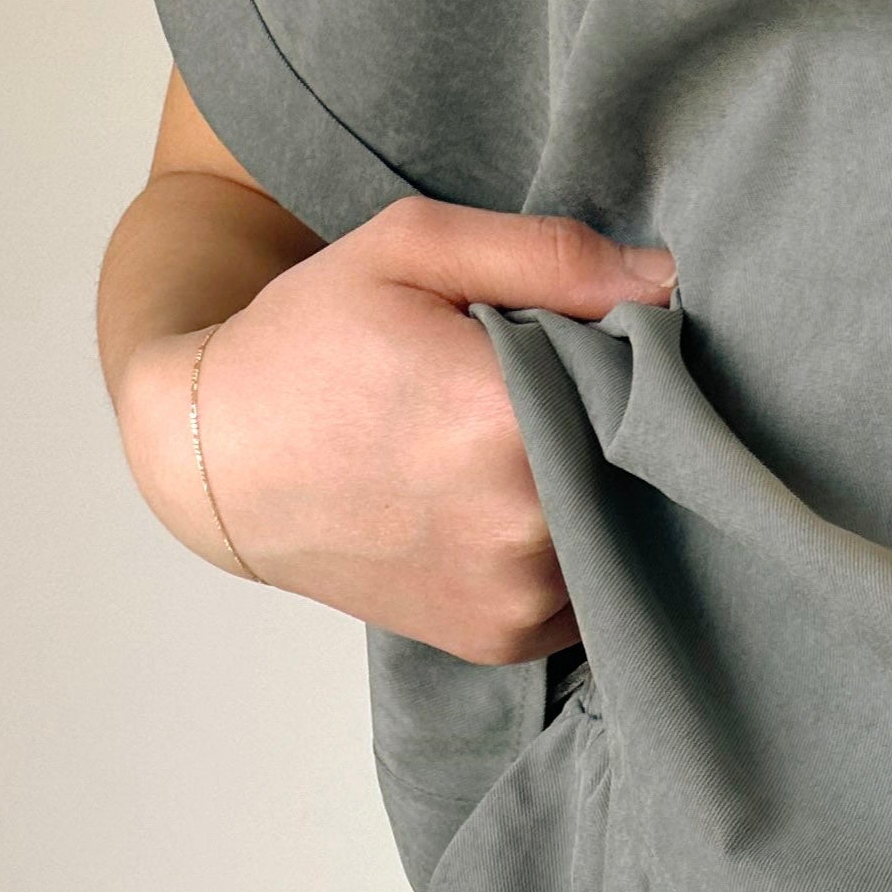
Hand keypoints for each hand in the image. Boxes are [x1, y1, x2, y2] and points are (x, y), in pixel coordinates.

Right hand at [119, 198, 673, 661]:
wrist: (224, 466)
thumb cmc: (309, 343)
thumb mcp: (412, 251)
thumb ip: (546, 255)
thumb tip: (666, 280)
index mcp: (506, 420)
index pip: (644, 388)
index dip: (633, 362)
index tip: (596, 342)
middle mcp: (523, 525)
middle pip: (637, 468)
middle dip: (616, 429)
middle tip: (552, 395)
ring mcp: (517, 596)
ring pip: (618, 534)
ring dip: (600, 495)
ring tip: (524, 453)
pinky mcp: (504, 640)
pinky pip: (584, 592)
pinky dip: (570, 552)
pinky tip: (512, 510)